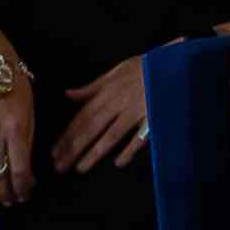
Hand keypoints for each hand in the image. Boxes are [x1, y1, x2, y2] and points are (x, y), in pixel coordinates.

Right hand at [0, 11, 38, 202]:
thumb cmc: (16, 87)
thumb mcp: (31, 112)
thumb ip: (27, 139)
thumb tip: (27, 165)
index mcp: (17, 130)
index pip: (21, 169)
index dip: (23, 187)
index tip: (27, 194)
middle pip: (0, 174)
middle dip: (6, 192)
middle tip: (12, 202)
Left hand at [53, 56, 154, 176]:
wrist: (173, 62)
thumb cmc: (145, 67)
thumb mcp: (117, 70)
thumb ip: (92, 87)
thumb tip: (68, 94)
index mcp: (108, 91)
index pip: (82, 116)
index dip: (68, 134)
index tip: (55, 150)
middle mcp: (118, 101)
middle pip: (91, 127)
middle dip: (73, 147)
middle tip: (60, 165)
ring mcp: (136, 110)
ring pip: (111, 134)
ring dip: (94, 152)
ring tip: (80, 168)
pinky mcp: (153, 116)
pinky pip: (140, 136)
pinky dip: (129, 149)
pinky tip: (119, 163)